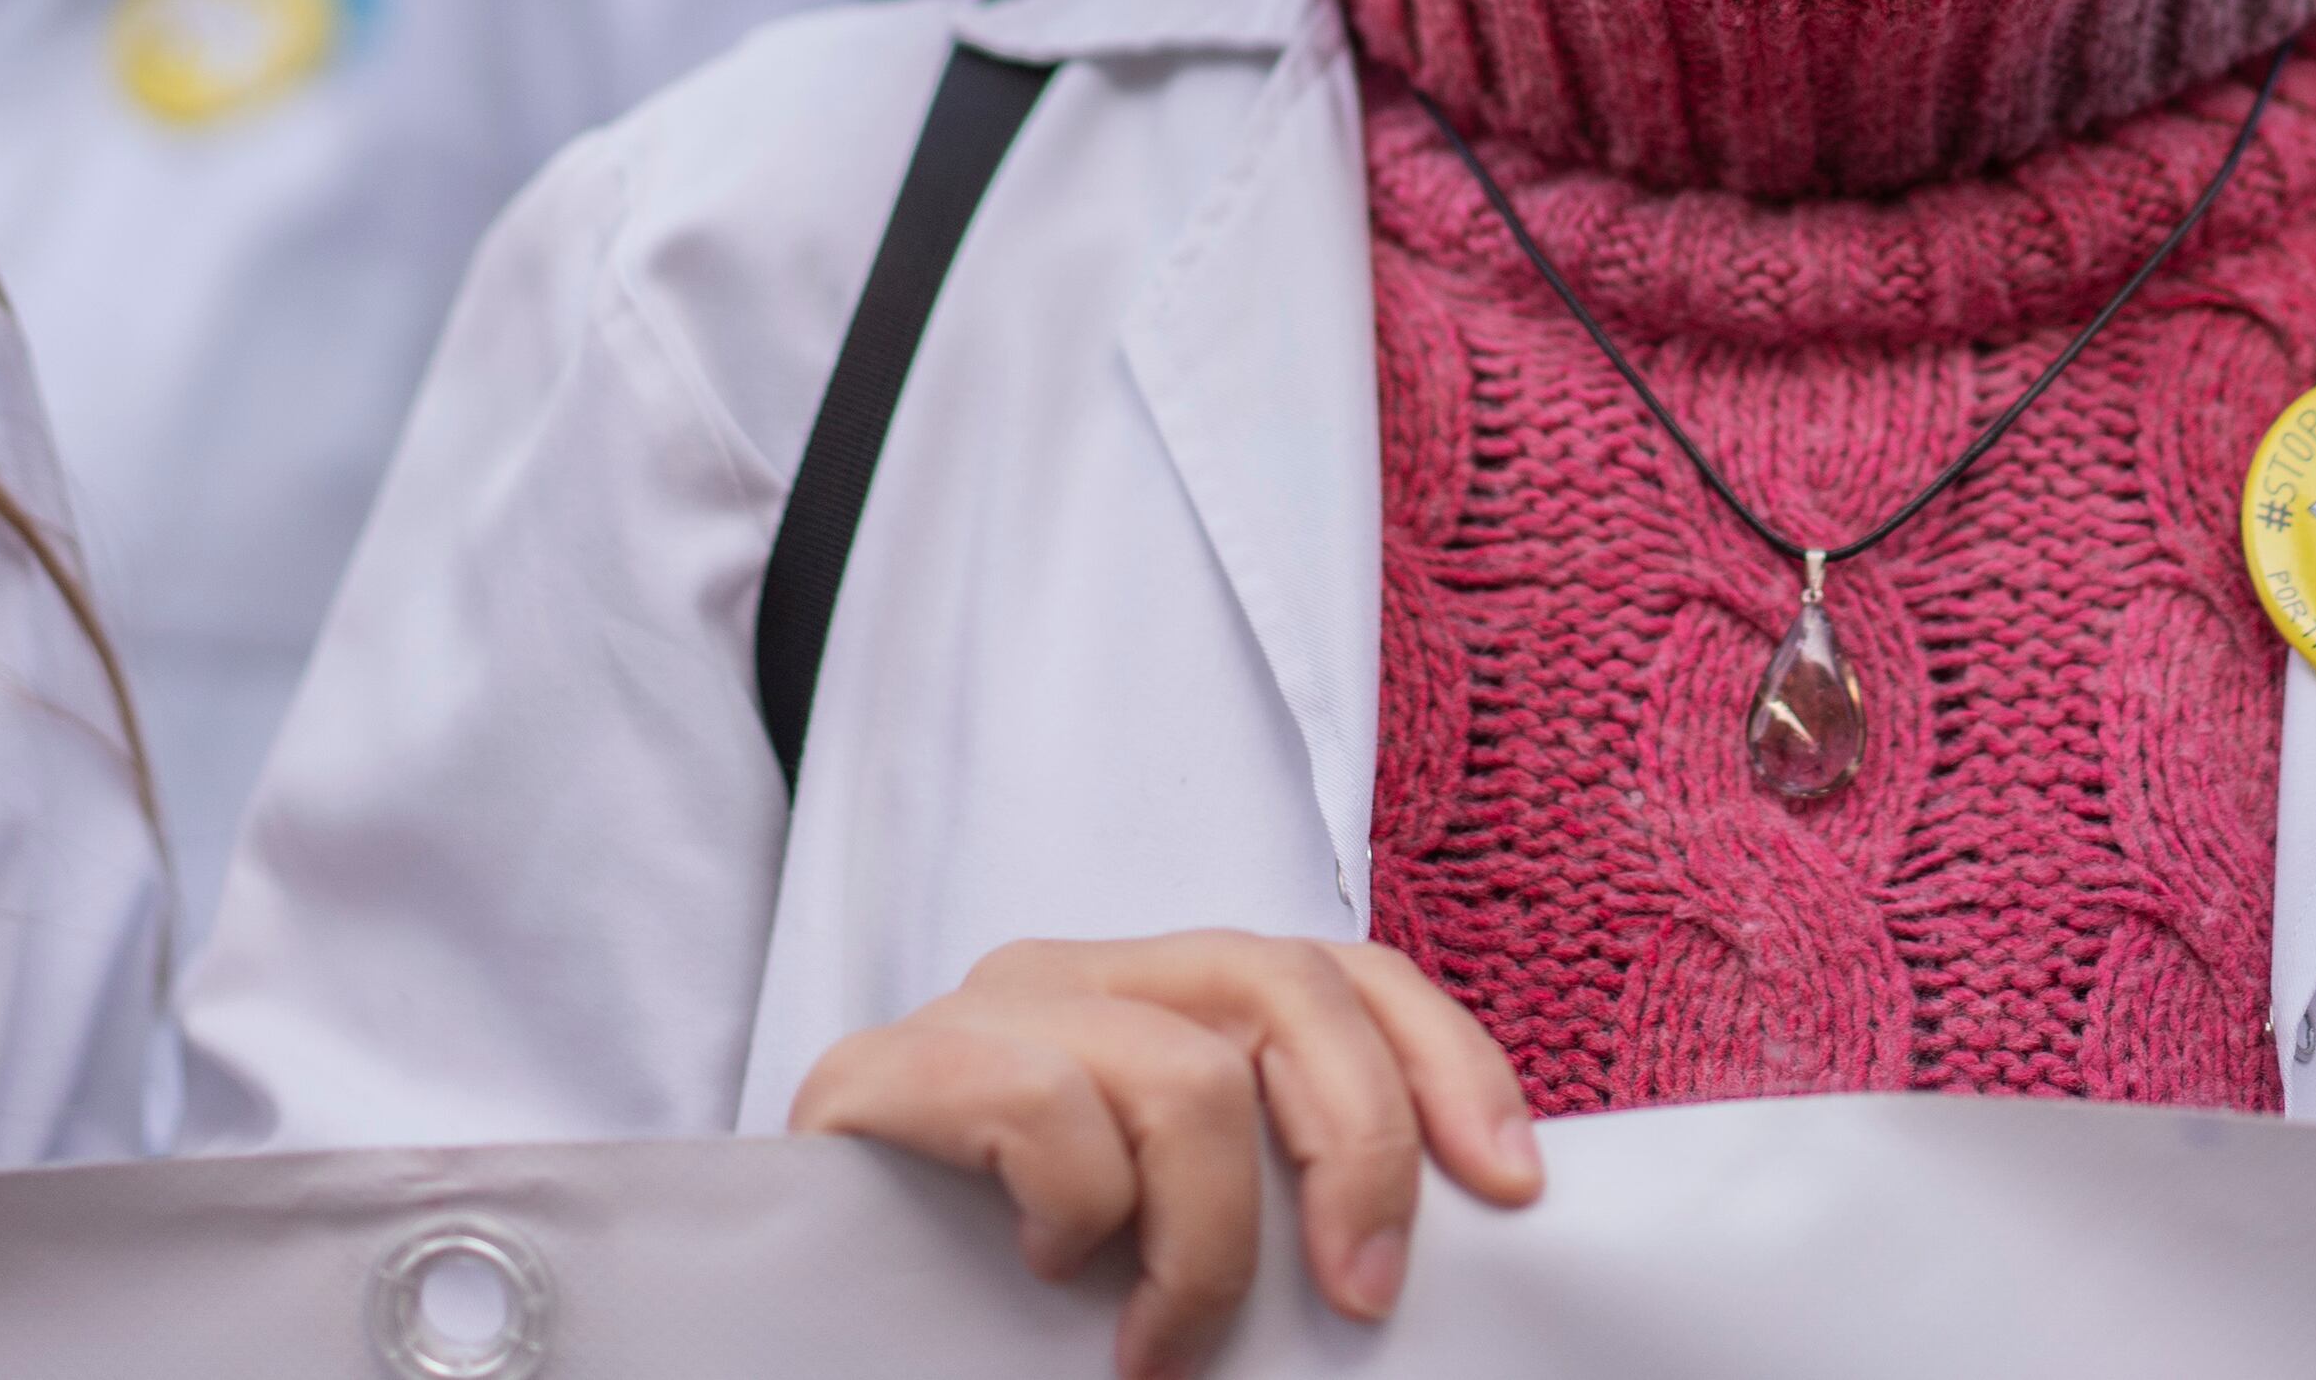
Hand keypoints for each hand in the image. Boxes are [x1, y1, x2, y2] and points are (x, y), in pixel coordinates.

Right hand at [788, 933, 1538, 1379]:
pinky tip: (1055, 1273)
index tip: (1515, 1188)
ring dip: (1210, 1240)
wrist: (799, 1310)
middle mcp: (1094, 974)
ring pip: (1185, 1071)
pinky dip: (1082, 1209)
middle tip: (1361, 1300)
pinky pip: (1044, 1102)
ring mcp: (993, 1007)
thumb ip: (1270, 1200)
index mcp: (1173, 998)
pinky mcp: (891, 1067)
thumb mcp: (1173, 1231)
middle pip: (1290, 990)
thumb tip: (1409, 1269)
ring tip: (1169, 1346)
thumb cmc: (1007, 1283)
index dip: (1449, 1064)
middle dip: (1361, 1152)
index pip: (1350, 974)